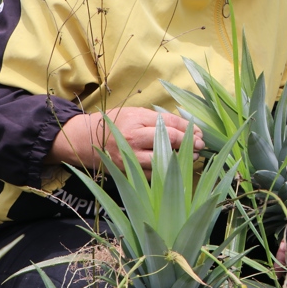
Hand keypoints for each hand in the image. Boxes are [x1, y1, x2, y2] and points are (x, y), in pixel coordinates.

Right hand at [46, 107, 204, 177]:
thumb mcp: (135, 112)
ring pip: (163, 160)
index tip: (199, 132)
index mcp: (137, 119)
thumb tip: (185, 127)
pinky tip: (177, 167)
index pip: (169, 123)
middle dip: (189, 143)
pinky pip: (153, 174)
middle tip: (200, 145)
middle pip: (169, 140)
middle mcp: (134, 138)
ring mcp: (130, 157)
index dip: (188, 128)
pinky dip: (167, 171)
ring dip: (181, 159)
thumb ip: (157, 119)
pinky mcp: (127, 172)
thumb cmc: (115, 123)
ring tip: (193, 156)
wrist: (86, 140)